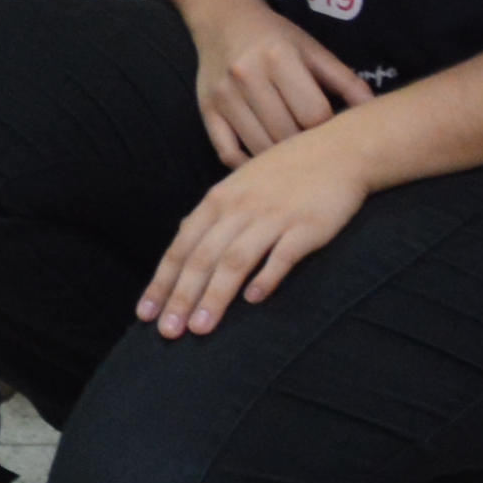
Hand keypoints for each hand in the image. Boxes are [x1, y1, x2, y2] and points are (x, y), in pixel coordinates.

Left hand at [138, 127, 375, 337]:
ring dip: (215, 296)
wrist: (338, 150)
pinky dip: (266, 276)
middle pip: (202, 258)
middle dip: (181, 297)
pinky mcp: (308, 226)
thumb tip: (181, 238)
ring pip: (235, 260)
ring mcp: (273, 216)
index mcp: (217, 201)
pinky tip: (254, 300)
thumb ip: (211, 215)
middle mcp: (239, 208)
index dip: (162, 283)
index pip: (181, 248)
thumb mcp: (238, 185)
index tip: (145, 315)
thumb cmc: (284, 173)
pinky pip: (283, 254)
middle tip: (168, 332)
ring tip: (201, 328)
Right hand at [187, 1, 377, 166]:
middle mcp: (247, 75)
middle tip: (317, 151)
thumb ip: (345, 81)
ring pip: (260, 148)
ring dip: (281, 160)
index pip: (314, 114)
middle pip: (287, 135)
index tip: (334, 133)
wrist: (223, 20)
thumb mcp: (313, 50)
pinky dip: (248, 165)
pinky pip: (228, 153)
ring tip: (295, 159)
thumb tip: (374, 113)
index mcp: (279, 57)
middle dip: (306, 148)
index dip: (329, 130)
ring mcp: (224, 96)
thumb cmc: (276, 38)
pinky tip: (264, 164)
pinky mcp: (206, 110)